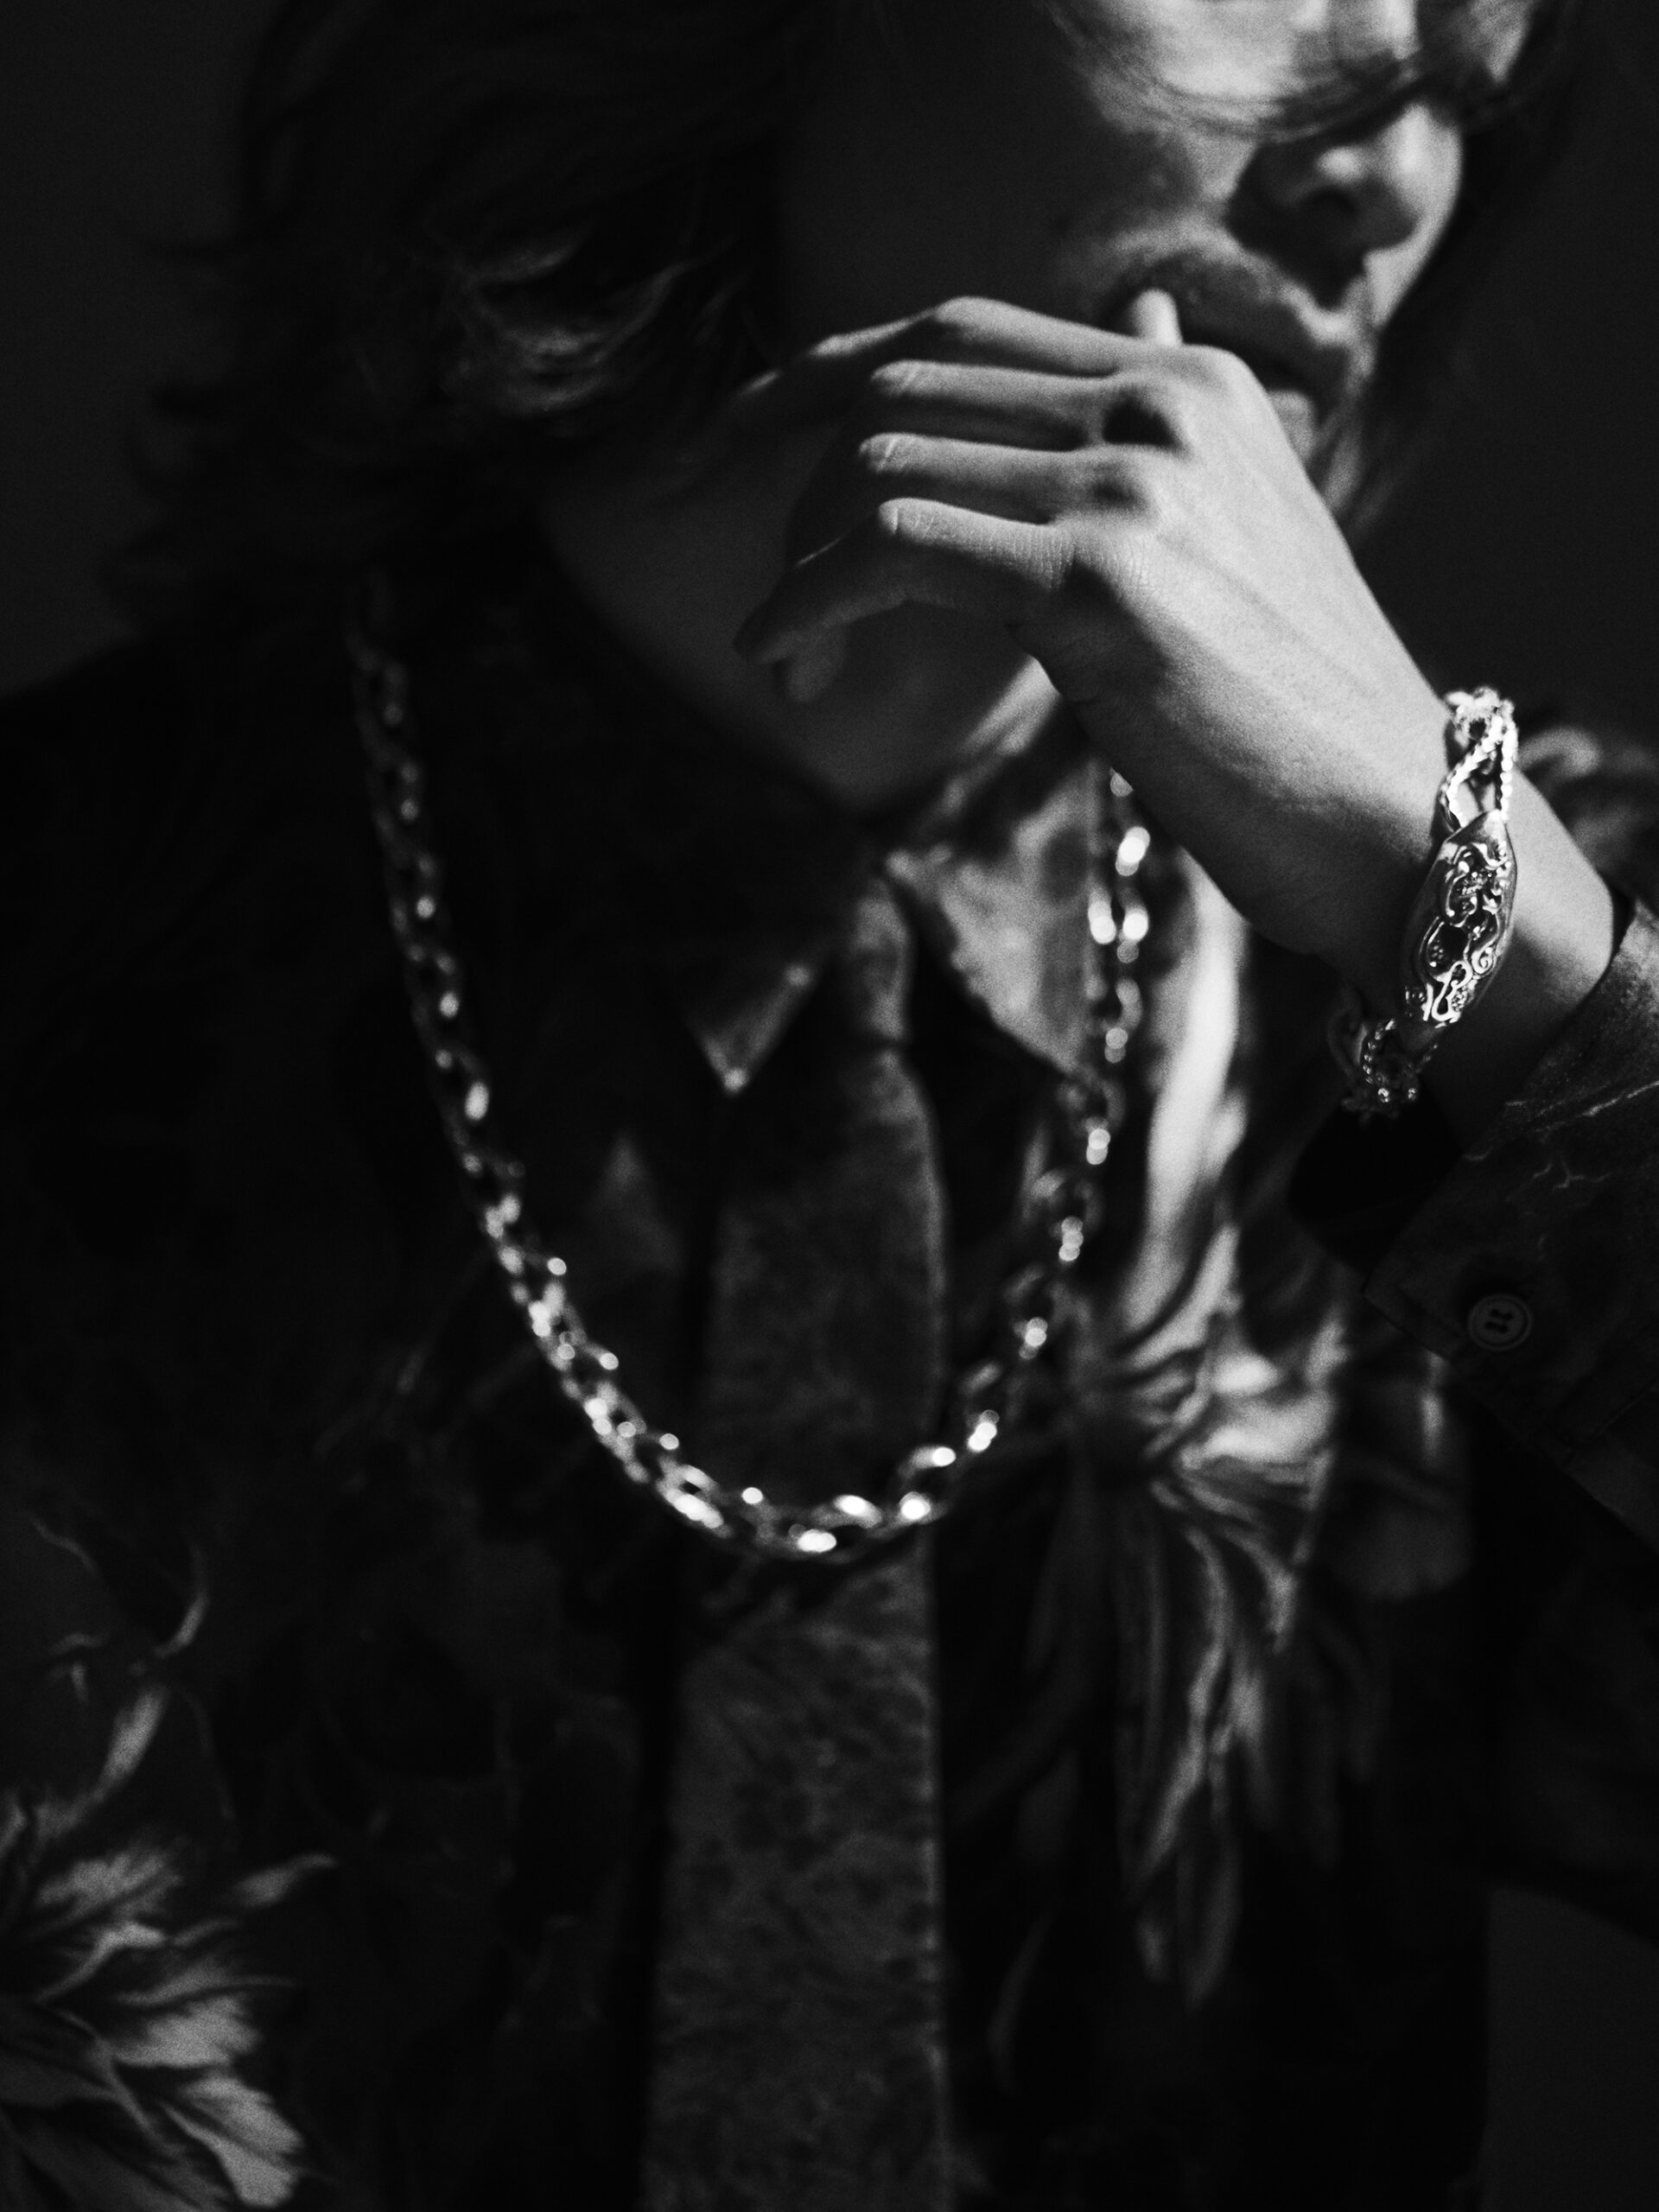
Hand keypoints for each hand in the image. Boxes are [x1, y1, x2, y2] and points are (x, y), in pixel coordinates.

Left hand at [732, 291, 1452, 998]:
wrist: (1394, 818)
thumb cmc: (1299, 708)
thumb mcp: (1243, 529)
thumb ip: (1169, 431)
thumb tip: (1140, 307)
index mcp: (1186, 382)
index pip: (961, 332)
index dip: (827, 373)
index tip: (742, 436)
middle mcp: (1158, 404)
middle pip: (901, 387)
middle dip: (790, 479)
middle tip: (763, 585)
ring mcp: (1133, 486)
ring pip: (880, 468)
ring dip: (795, 566)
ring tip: (783, 659)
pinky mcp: (1100, 586)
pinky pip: (890, 551)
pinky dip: (806, 601)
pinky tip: (785, 660)